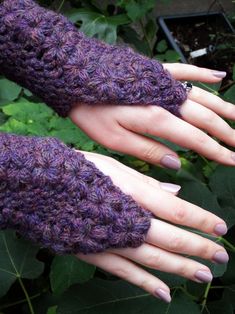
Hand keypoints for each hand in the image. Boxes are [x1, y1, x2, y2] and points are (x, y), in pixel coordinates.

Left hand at [69, 64, 234, 168]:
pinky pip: (185, 71)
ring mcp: (162, 82)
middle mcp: (166, 99)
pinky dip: (203, 75)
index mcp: (157, 119)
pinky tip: (219, 78)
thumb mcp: (115, 140)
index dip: (216, 151)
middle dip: (225, 133)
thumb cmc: (91, 112)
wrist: (75, 79)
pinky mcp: (155, 71)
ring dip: (223, 108)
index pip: (195, 139)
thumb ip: (148, 151)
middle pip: (204, 118)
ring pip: (202, 96)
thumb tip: (176, 164)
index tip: (232, 160)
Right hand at [75, 151, 228, 302]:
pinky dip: (146, 283)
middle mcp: (125, 219)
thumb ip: (146, 182)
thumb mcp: (113, 167)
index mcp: (131, 193)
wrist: (41, 188)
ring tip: (203, 274)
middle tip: (222, 256)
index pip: (176, 209)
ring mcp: (110, 240)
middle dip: (199, 247)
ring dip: (181, 268)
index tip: (221, 227)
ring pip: (154, 259)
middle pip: (171, 237)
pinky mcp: (95, 254)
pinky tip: (164, 292)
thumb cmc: (80, 172)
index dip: (201, 220)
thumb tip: (176, 191)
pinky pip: (125, 273)